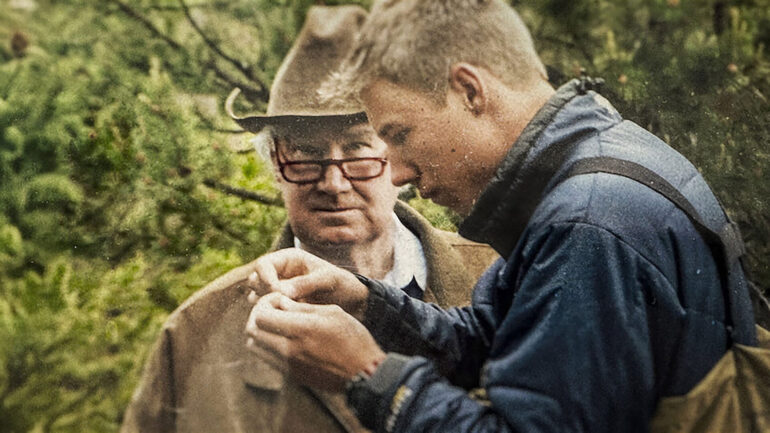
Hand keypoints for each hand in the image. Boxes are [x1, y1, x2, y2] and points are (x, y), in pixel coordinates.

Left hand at [244, 292, 385, 391]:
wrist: (364, 372)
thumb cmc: (352, 338)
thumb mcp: (331, 312)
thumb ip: (302, 307)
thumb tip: (280, 302)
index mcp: (301, 329)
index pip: (260, 316)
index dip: (264, 303)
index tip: (278, 300)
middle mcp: (289, 349)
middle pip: (252, 331)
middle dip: (258, 316)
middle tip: (273, 311)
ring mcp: (288, 365)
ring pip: (255, 346)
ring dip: (261, 333)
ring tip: (279, 326)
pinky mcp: (292, 376)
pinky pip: (268, 358)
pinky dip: (270, 346)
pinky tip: (288, 340)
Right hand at [246, 248, 368, 320]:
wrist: (350, 303)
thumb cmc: (341, 285)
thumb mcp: (329, 280)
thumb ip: (307, 283)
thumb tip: (282, 292)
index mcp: (289, 260)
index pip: (263, 264)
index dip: (265, 278)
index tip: (276, 292)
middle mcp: (279, 273)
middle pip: (254, 280)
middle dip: (262, 293)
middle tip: (279, 305)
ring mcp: (277, 291)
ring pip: (255, 296)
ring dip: (264, 306)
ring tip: (284, 314)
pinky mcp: (280, 307)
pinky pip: (265, 310)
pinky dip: (271, 316)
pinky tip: (285, 323)